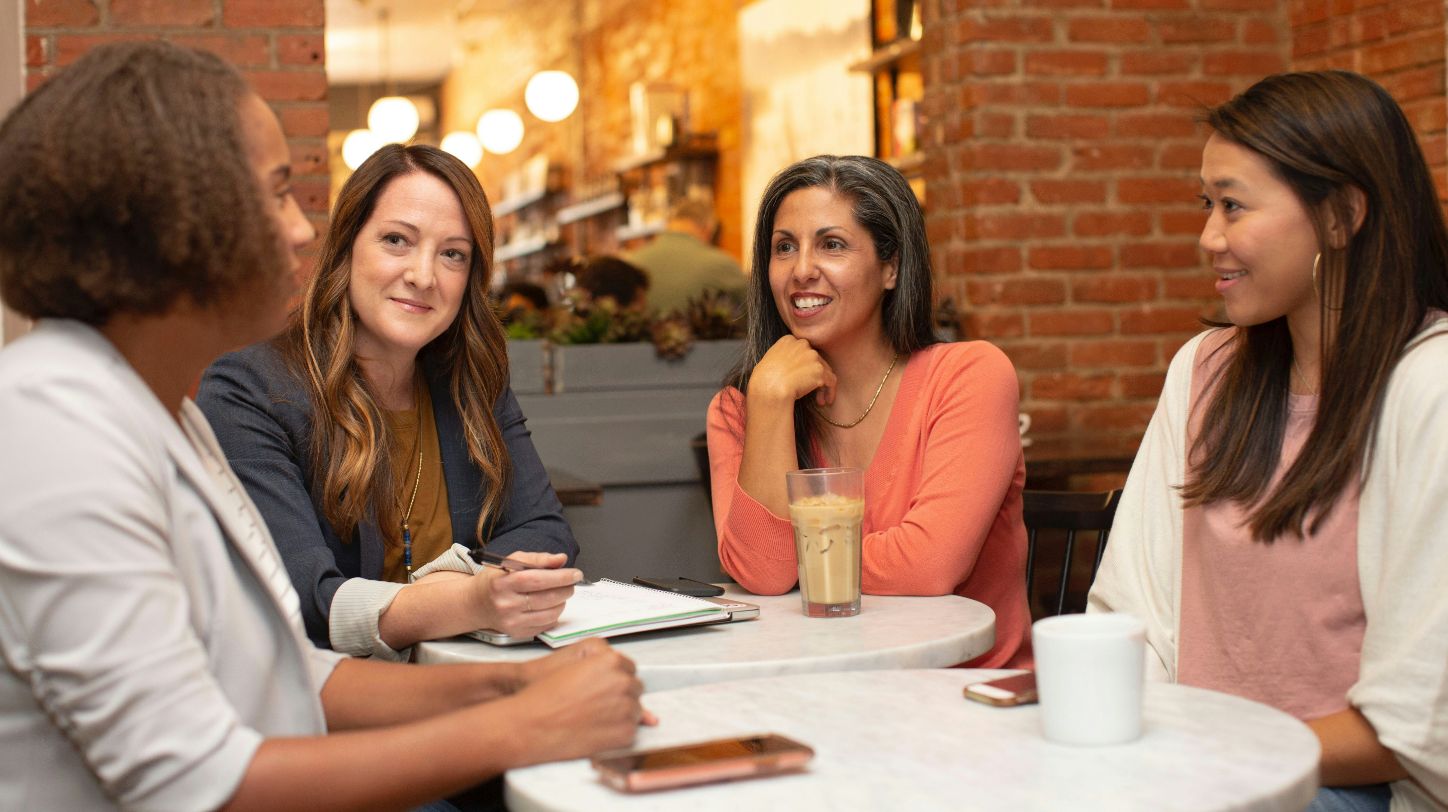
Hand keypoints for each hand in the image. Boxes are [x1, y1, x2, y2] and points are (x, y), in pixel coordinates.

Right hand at [472, 552, 579, 637]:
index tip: (575, 573)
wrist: (476, 604)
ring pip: (550, 614)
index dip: (560, 577)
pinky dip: (554, 614)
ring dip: (563, 602)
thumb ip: (538, 558)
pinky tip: (551, 605)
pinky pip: (546, 625)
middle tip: (572, 582)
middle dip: (566, 589)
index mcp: (502, 583)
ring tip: (561, 592)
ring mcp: (512, 622)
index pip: (536, 580)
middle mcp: (506, 605)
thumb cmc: (496, 579)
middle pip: (546, 598)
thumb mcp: (511, 561)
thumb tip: (561, 559)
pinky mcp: (518, 633)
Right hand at [510, 641, 652, 762]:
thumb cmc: (545, 696)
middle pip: (634, 688)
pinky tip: (594, 731)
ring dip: (620, 714)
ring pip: (635, 710)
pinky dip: (616, 733)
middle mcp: (623, 682)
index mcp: (611, 661)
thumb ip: (605, 670)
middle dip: (619, 696)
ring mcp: (627, 708)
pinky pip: (631, 732)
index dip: (613, 679)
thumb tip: (624, 673)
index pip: (629, 668)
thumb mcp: (574, 668)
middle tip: (594, 704)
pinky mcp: (625, 733)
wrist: (530, 724)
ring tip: (592, 718)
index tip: (602, 688)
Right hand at [749, 335, 836, 407]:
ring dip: (822, 386)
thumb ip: (781, 358)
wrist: (768, 388)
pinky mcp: (819, 370)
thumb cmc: (763, 380)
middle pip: (816, 360)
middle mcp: (802, 344)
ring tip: (820, 400)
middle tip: (813, 390)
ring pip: (825, 370)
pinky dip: (829, 392)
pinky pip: (831, 381)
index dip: (805, 366)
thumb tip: (787, 368)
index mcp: (788, 340)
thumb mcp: (768, 361)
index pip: (803, 351)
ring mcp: (812, 356)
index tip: (802, 378)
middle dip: (815, 376)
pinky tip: (825, 401)